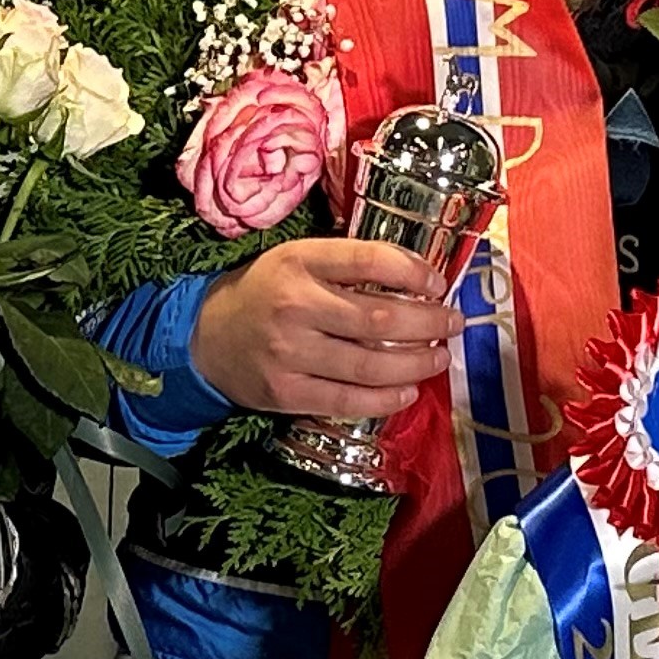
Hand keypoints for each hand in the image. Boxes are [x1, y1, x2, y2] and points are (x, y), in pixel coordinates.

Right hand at [187, 239, 461, 419]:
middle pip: (380, 318)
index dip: (414, 271)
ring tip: (438, 358)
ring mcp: (290, 353)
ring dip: (416, 363)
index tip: (437, 282)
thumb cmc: (264, 292)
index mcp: (299, 262)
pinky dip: (385, 399)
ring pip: (370, 363)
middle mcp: (295, 306)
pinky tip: (408, 391)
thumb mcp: (297, 259)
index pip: (369, 260)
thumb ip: (347, 264)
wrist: (205, 335)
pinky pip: (348, 400)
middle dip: (429, 323)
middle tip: (453, 324)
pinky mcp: (286, 393)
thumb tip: (417, 276)